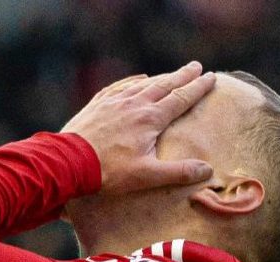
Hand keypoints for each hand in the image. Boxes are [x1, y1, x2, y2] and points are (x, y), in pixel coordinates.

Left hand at [62, 62, 216, 194]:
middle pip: (164, 85)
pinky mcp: (97, 105)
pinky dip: (132, 81)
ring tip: (171, 74)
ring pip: (142, 84)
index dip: (197, 88)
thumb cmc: (109, 171)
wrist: (68, 161)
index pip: (180, 99)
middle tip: (196, 66)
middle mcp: (134, 104)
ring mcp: (114, 102)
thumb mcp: (147, 176)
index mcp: (150, 118)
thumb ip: (179, 172)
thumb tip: (207, 169)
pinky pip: (119, 87)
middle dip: (182, 76)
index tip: (212, 77)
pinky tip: (136, 80)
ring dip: (160, 78)